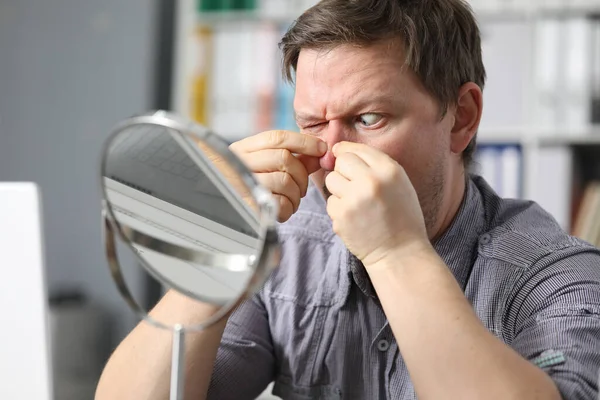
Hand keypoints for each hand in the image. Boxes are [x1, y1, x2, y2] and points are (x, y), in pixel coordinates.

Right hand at [230, 130, 326, 221]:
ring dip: (296, 194)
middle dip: (301, 174)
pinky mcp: (248, 205)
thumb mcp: (266, 166)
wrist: (223, 213)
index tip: (321, 148)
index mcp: (243, 149)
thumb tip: (320, 153)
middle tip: (301, 187)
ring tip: (291, 199)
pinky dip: (289, 208)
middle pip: (284, 158)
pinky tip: (284, 209)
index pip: (277, 137)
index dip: (304, 142)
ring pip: (284, 181)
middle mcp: (239, 162)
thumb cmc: (249, 186)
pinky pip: (279, 203)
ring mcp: (242, 184)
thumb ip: (293, 158)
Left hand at [325, 142, 428, 267]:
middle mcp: (371, 181)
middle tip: (354, 185)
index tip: (343, 157)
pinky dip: (339, 209)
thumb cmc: (401, 216)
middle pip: (341, 162)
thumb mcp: (398, 182)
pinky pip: (330, 202)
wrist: (400, 253)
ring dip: (339, 189)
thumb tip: (339, 149)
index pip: (356, 149)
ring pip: (331, 180)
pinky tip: (354, 218)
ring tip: (356, 203)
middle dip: (343, 171)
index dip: (346, 152)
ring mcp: (354, 199)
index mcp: (389, 170)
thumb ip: (373, 164)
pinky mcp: (342, 217)